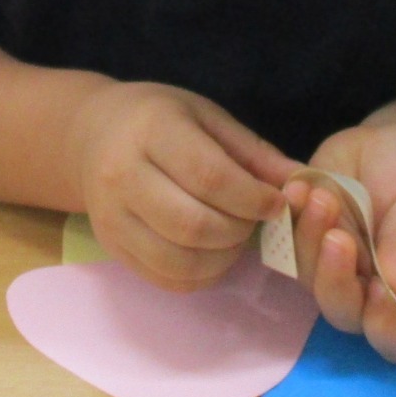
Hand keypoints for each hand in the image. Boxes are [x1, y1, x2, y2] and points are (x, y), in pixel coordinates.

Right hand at [69, 82, 297, 291]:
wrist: (93, 135)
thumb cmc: (160, 119)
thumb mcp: (207, 117)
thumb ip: (253, 153)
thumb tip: (302, 185)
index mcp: (151, 131)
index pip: (208, 177)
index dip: (252, 198)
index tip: (276, 203)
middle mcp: (122, 175)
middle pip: (193, 224)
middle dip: (239, 231)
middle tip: (254, 220)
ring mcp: (111, 216)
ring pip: (179, 260)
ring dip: (222, 258)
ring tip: (235, 236)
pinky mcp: (111, 246)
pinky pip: (164, 278)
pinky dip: (201, 275)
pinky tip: (213, 253)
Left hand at [289, 123, 395, 362]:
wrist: (392, 144)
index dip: (386, 328)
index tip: (380, 289)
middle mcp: (369, 291)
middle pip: (344, 315)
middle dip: (335, 280)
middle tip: (339, 236)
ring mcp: (331, 268)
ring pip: (308, 279)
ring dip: (309, 242)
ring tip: (323, 197)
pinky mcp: (301, 240)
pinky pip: (283, 244)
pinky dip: (287, 219)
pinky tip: (298, 189)